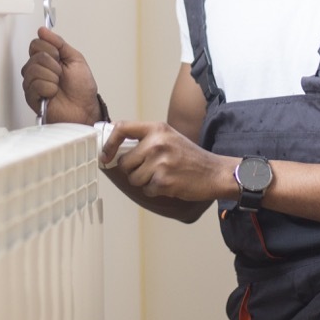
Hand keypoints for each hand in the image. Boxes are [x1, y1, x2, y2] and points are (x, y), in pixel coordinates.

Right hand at [21, 27, 101, 124]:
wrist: (84, 108)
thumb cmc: (81, 88)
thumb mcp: (75, 58)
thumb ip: (59, 43)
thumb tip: (43, 30)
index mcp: (47, 59)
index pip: (36, 44)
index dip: (50, 49)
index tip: (60, 57)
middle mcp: (37, 69)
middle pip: (35, 56)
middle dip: (54, 65)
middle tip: (61, 74)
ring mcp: (33, 83)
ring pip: (34, 69)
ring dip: (52, 77)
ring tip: (58, 84)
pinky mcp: (31, 96)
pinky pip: (35, 85)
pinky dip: (49, 88)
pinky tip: (53, 93)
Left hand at [100, 121, 231, 201]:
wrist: (214, 172)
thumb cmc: (189, 156)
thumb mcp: (168, 137)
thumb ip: (145, 139)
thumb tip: (114, 148)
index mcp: (157, 129)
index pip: (122, 128)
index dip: (109, 143)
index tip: (105, 155)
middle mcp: (157, 143)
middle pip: (124, 162)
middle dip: (133, 170)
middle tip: (152, 169)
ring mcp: (160, 162)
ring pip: (133, 178)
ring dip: (144, 181)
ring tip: (163, 175)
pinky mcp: (164, 181)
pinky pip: (146, 190)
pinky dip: (155, 190)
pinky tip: (169, 184)